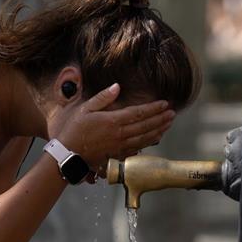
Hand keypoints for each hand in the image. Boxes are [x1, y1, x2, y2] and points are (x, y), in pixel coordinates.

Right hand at [52, 83, 175, 171]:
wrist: (68, 153)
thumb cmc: (74, 130)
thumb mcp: (85, 108)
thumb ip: (103, 97)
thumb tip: (117, 86)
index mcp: (112, 121)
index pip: (138, 113)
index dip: (153, 108)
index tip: (165, 103)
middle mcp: (119, 134)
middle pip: (146, 125)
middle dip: (161, 119)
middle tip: (172, 113)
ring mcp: (120, 146)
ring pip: (145, 137)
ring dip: (159, 130)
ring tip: (169, 123)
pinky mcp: (118, 155)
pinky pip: (138, 148)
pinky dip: (150, 142)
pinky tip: (156, 137)